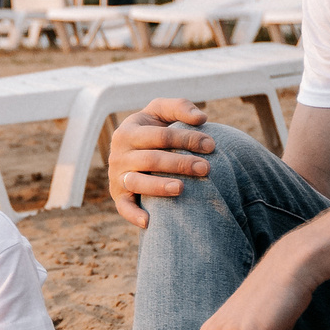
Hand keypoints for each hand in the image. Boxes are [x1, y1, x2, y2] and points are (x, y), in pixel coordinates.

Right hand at [107, 98, 217, 227]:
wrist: (132, 151)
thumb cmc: (154, 130)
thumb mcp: (161, 112)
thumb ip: (180, 107)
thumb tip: (201, 118)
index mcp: (128, 131)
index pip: (160, 136)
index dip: (187, 139)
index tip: (211, 145)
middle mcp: (118, 154)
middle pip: (152, 159)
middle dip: (180, 163)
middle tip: (206, 168)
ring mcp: (117, 177)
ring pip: (138, 182)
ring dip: (160, 186)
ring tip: (182, 188)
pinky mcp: (119, 197)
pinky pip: (124, 208)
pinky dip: (134, 215)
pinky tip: (149, 222)